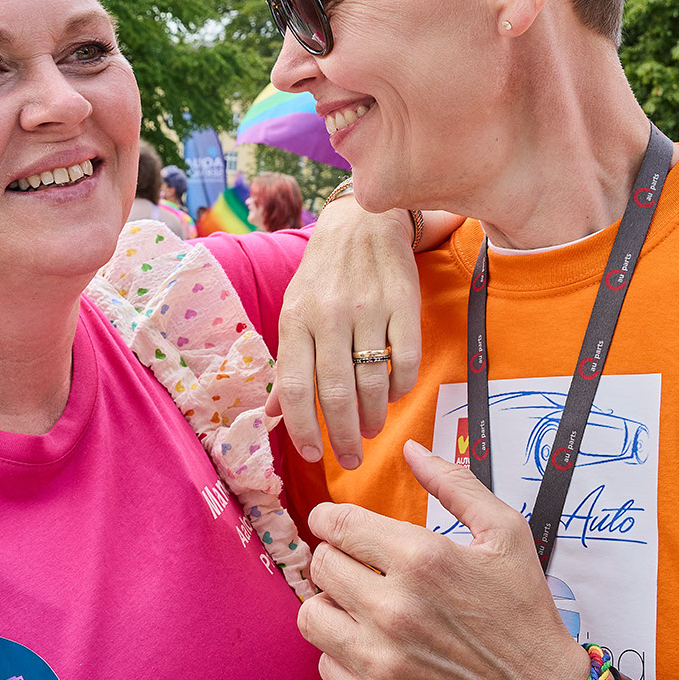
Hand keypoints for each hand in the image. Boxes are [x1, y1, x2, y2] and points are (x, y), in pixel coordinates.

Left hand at [266, 199, 423, 467]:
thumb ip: (288, 363)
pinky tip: (394, 396)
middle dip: (342, 436)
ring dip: (372, 417)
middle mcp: (328, 316)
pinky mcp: (404, 304)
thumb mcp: (294, 311)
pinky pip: (405, 360)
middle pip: (335, 393)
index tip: (312, 455)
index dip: (302, 429)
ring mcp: (368, 309)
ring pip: (372, 382)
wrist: (362, 221)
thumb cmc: (322, 275)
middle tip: (350, 458)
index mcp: (295, 320)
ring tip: (370, 430)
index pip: (295, 388)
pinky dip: (400, 389)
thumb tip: (272, 415)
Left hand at [300, 440, 583, 679]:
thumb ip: (454, 483)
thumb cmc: (525, 614)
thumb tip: (410, 448)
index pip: (336, 525)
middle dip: (336, 558)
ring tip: (359, 606)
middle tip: (358, 566)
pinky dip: (343, 653)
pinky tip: (374, 646)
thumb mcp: (505, 533)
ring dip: (331, 606)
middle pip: (320, 566)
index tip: (335, 524)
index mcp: (422, 558)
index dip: (330, 519)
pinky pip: (326, 664)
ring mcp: (382, 660)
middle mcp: (394, 608)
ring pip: (312, 616)